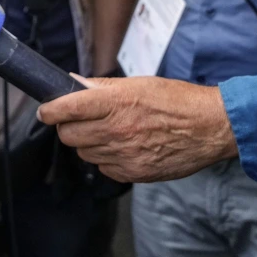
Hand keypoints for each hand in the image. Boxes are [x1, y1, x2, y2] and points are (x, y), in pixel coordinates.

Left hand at [36, 75, 237, 181]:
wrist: (210, 127)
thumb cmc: (177, 101)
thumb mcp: (138, 84)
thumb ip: (102, 88)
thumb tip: (73, 83)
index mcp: (115, 102)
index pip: (66, 109)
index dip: (49, 110)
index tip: (46, 111)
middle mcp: (116, 130)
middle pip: (68, 135)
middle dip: (69, 127)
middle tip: (80, 121)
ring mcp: (124, 154)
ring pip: (85, 153)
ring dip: (89, 143)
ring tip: (108, 132)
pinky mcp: (134, 173)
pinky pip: (104, 168)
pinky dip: (107, 159)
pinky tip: (123, 147)